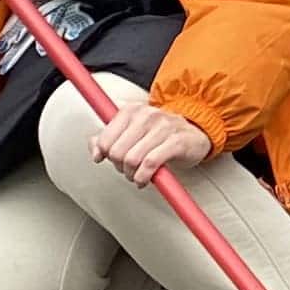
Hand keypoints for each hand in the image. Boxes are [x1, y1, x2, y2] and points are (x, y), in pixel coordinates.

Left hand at [91, 97, 214, 182]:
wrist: (195, 133)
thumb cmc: (161, 134)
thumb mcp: (133, 131)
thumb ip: (109, 137)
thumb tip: (94, 148)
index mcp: (132, 110)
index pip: (105, 139)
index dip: (105, 155)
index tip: (109, 161)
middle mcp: (147, 115)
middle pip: (118, 151)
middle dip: (119, 167)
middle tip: (127, 170)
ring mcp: (163, 126)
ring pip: (133, 159)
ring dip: (131, 174)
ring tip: (137, 175)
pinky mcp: (176, 141)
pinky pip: (151, 163)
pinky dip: (143, 176)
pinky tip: (144, 179)